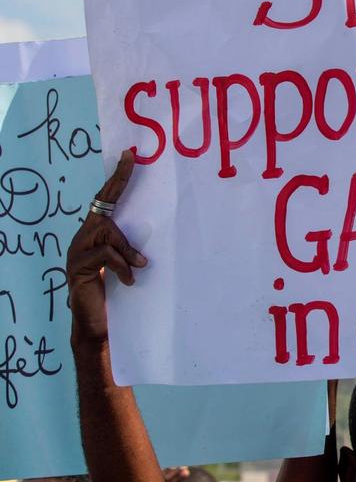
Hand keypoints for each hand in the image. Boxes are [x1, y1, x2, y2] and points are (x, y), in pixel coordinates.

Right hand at [66, 151, 147, 340]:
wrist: (97, 325)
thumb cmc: (115, 293)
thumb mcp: (127, 265)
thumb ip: (131, 247)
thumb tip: (153, 238)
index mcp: (94, 235)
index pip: (105, 200)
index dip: (117, 178)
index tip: (129, 156)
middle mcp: (82, 238)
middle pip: (104, 209)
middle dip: (119, 183)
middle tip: (131, 160)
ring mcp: (76, 252)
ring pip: (107, 234)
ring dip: (126, 251)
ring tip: (137, 268)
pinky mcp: (78, 268)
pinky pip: (105, 256)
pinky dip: (122, 267)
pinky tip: (128, 282)